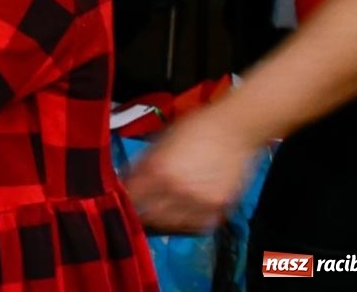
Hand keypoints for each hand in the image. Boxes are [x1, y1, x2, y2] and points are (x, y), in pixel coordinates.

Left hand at [124, 107, 260, 232]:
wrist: (234, 128)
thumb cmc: (193, 129)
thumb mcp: (159, 141)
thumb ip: (142, 165)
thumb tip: (126, 181)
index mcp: (159, 170)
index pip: (132, 197)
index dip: (123, 199)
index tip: (121, 199)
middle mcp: (178, 190)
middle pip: (149, 216)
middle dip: (140, 213)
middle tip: (139, 210)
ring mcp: (201, 203)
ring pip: (172, 226)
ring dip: (162, 222)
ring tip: (159, 215)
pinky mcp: (220, 210)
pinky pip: (197, 227)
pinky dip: (186, 225)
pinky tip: (181, 217)